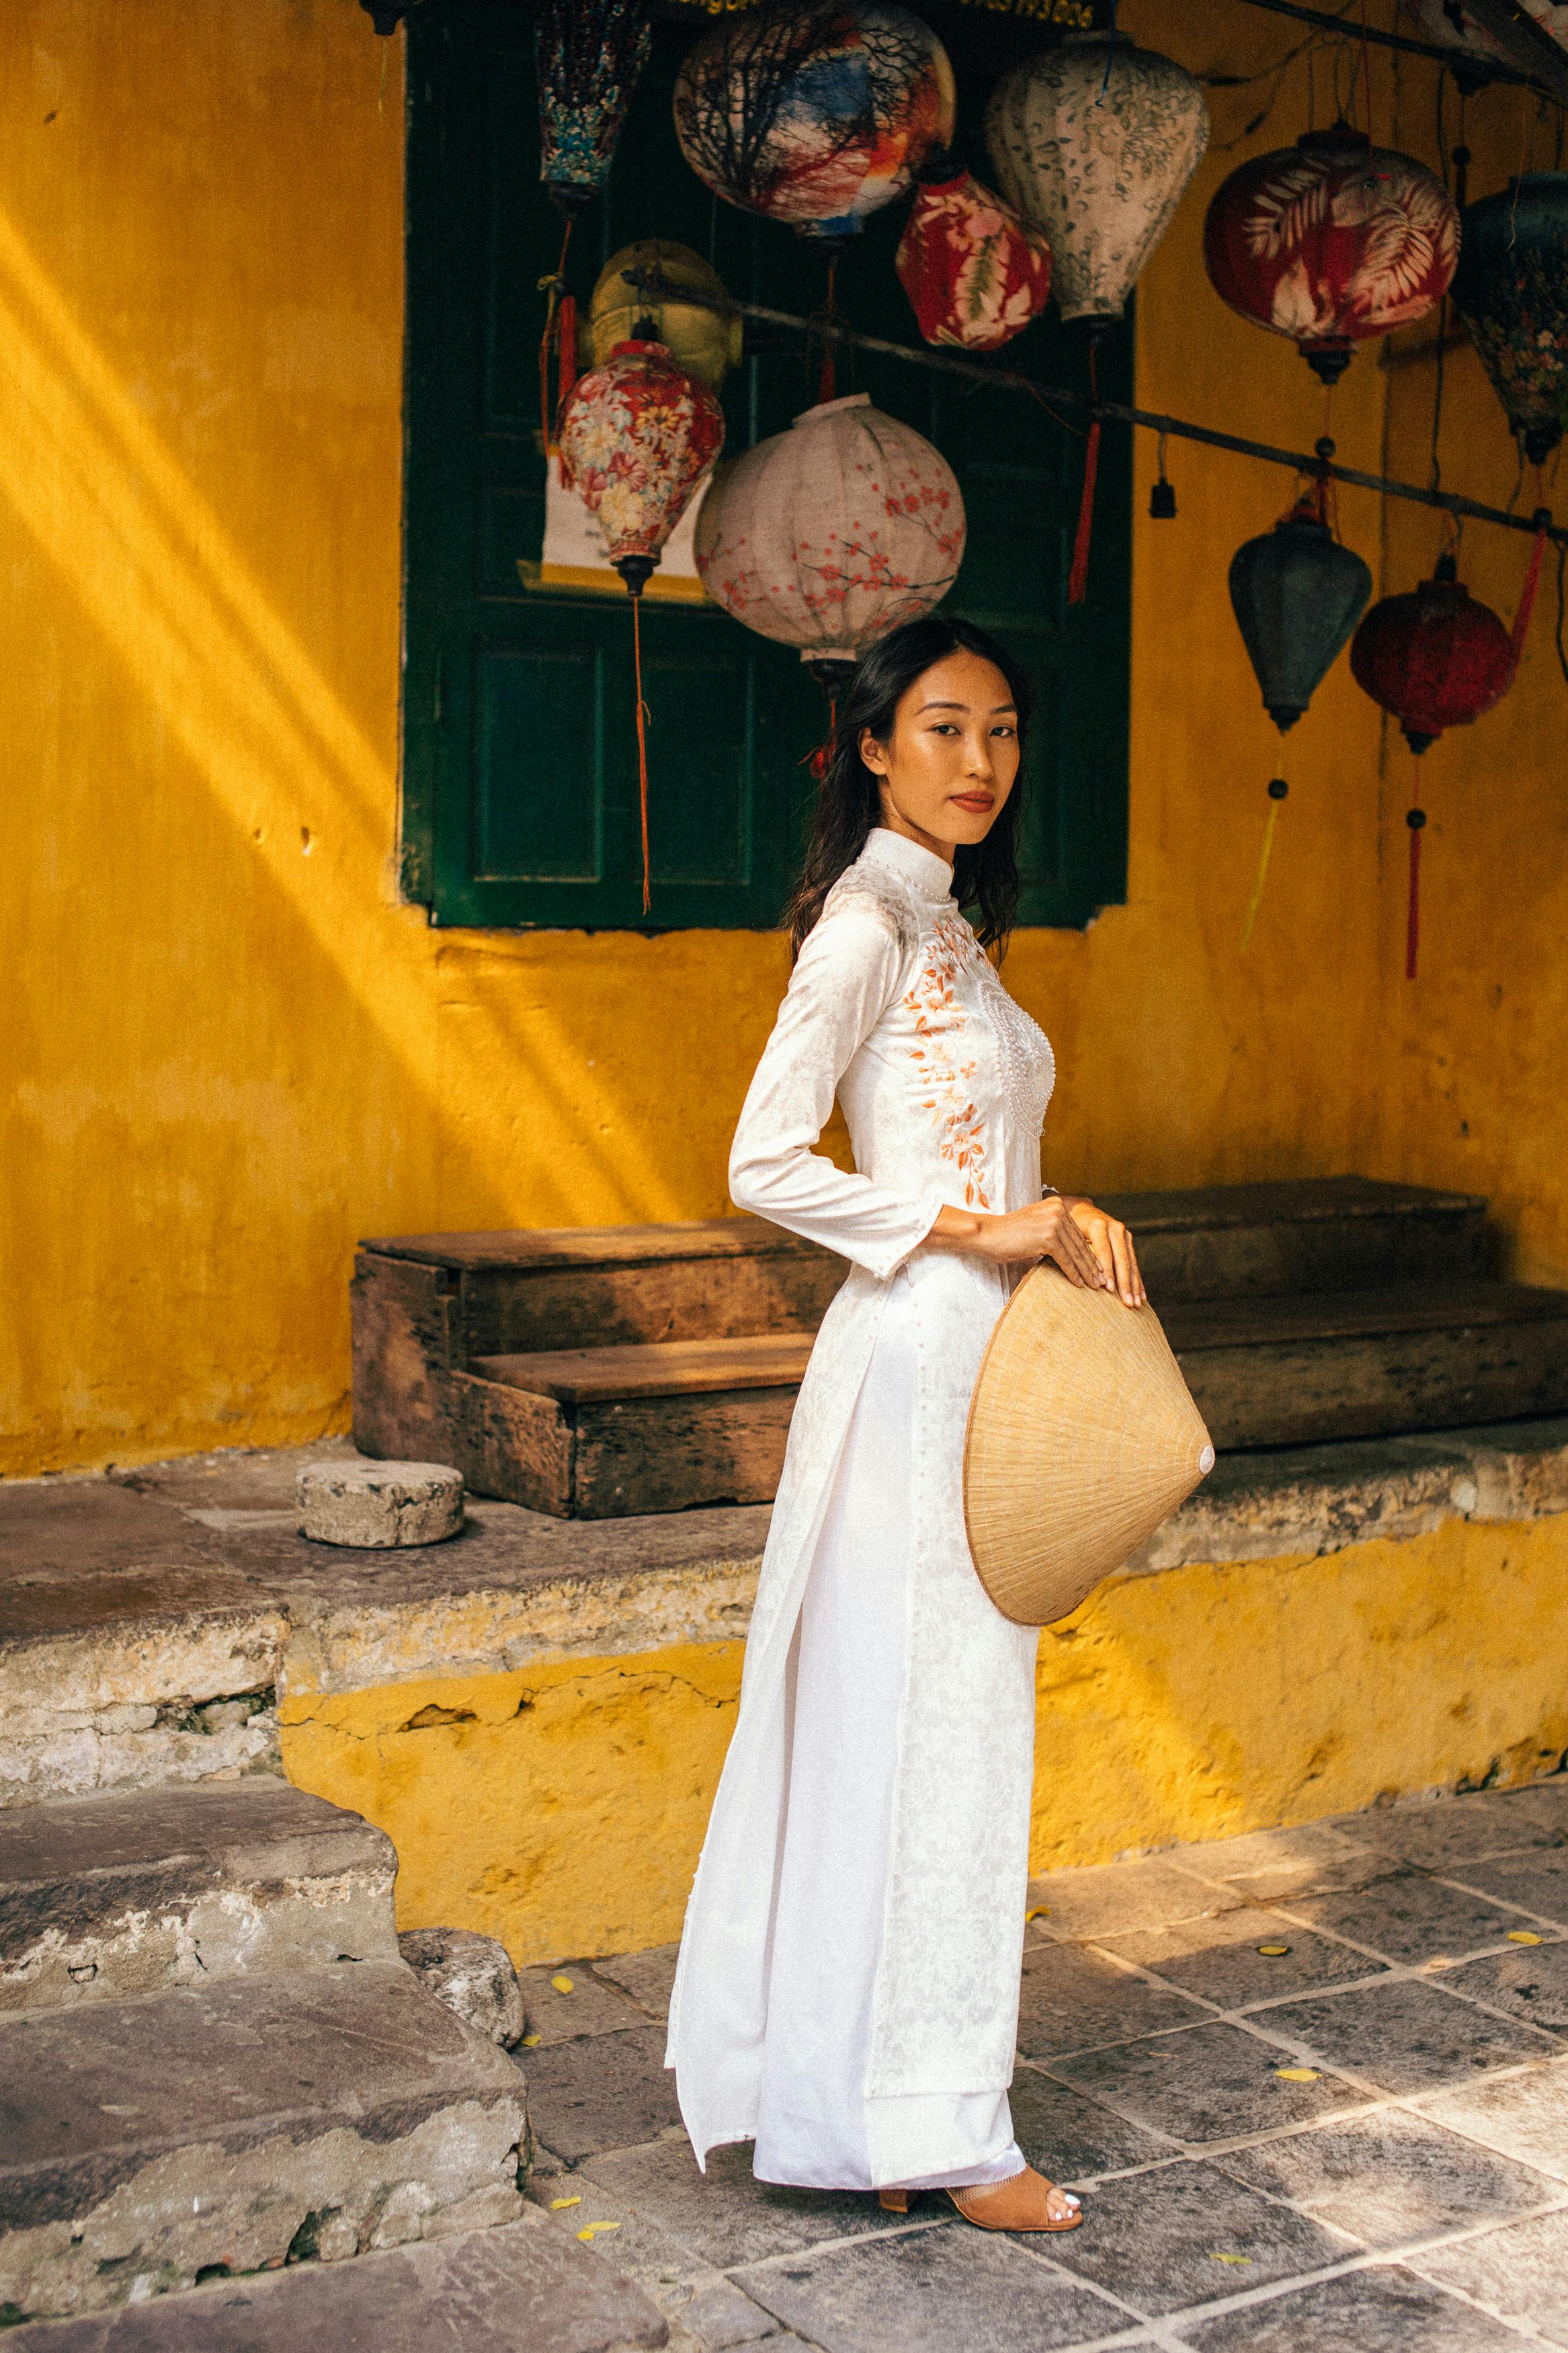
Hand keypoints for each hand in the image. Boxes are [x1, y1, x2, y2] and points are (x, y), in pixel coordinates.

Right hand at [928, 1192, 1143, 1304]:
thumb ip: (1056, 1233)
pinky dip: (1074, 1273)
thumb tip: (1075, 1252)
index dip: (1091, 1254)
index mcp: (1057, 1205)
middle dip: (1093, 1265)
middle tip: (1104, 1282)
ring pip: (1076, 1252)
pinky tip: (1080, 1284)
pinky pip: (1066, 1259)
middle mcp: (1058, 1210)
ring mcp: (1053, 1222)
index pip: (1078, 1234)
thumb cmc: (1009, 1235)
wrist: (987, 1234)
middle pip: (1080, 1243)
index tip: (1101, 1269)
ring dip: (1088, 1272)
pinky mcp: (1047, 1236)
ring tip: (1096, 1286)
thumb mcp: (1037, 1228)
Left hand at [1060, 1194, 1144, 1307]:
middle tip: (1127, 1302)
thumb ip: (1074, 1251)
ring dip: (1134, 1286)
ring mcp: (1123, 1234)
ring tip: (1136, 1304)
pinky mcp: (1128, 1240)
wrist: (1080, 1210)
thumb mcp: (1068, 1235)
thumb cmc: (1069, 1228)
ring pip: (1130, 1263)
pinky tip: (1142, 1296)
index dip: (1107, 1271)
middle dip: (1124, 1283)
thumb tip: (1077, 1276)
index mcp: (1098, 1225)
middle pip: (1121, 1260)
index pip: (1104, 1252)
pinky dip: (1137, 1281)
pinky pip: (1134, 1263)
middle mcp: (1114, 1228)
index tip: (1108, 1289)